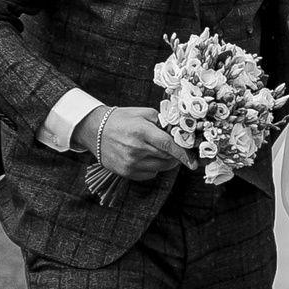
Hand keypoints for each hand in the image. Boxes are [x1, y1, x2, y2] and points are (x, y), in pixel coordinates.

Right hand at [79, 105, 193, 180]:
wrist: (95, 131)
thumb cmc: (121, 120)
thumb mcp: (143, 113)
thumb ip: (162, 122)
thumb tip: (179, 133)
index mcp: (141, 131)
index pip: (168, 145)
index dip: (183, 154)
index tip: (193, 161)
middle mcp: (136, 149)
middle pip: (167, 158)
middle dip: (176, 155)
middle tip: (176, 149)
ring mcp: (131, 163)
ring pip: (160, 168)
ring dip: (166, 161)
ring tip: (160, 151)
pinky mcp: (126, 172)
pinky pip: (150, 174)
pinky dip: (154, 168)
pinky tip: (147, 157)